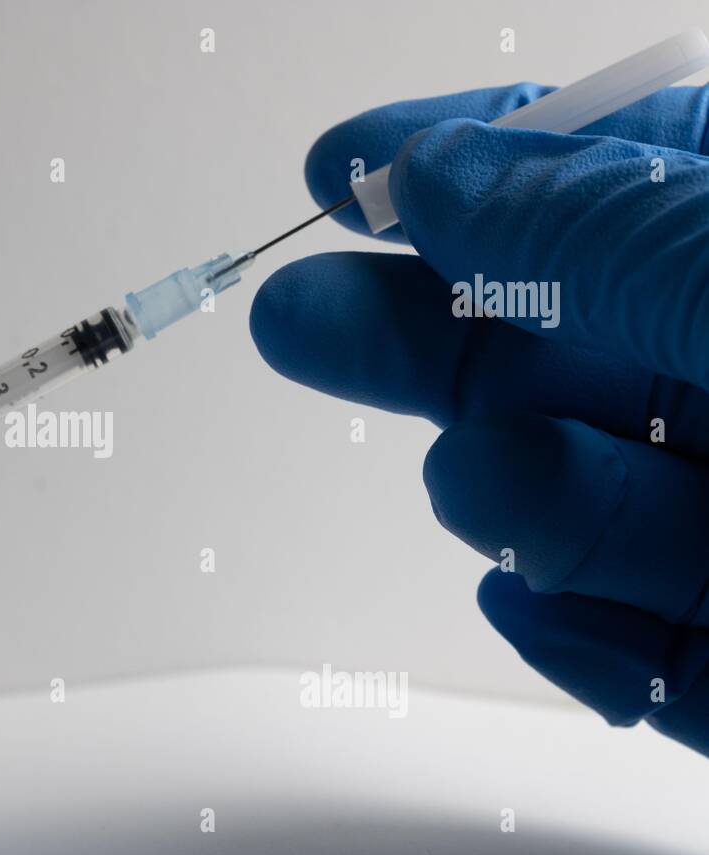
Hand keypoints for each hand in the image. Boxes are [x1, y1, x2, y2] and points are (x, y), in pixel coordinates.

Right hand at [251, 84, 708, 755]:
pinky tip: (549, 604)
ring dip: (504, 492)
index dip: (460, 160)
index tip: (342, 160)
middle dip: (412, 334)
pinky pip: (610, 644)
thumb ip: (593, 230)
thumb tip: (438, 168)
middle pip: (544, 346)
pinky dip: (567, 629)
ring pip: (561, 498)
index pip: (594, 181)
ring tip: (488, 480)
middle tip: (296, 314)